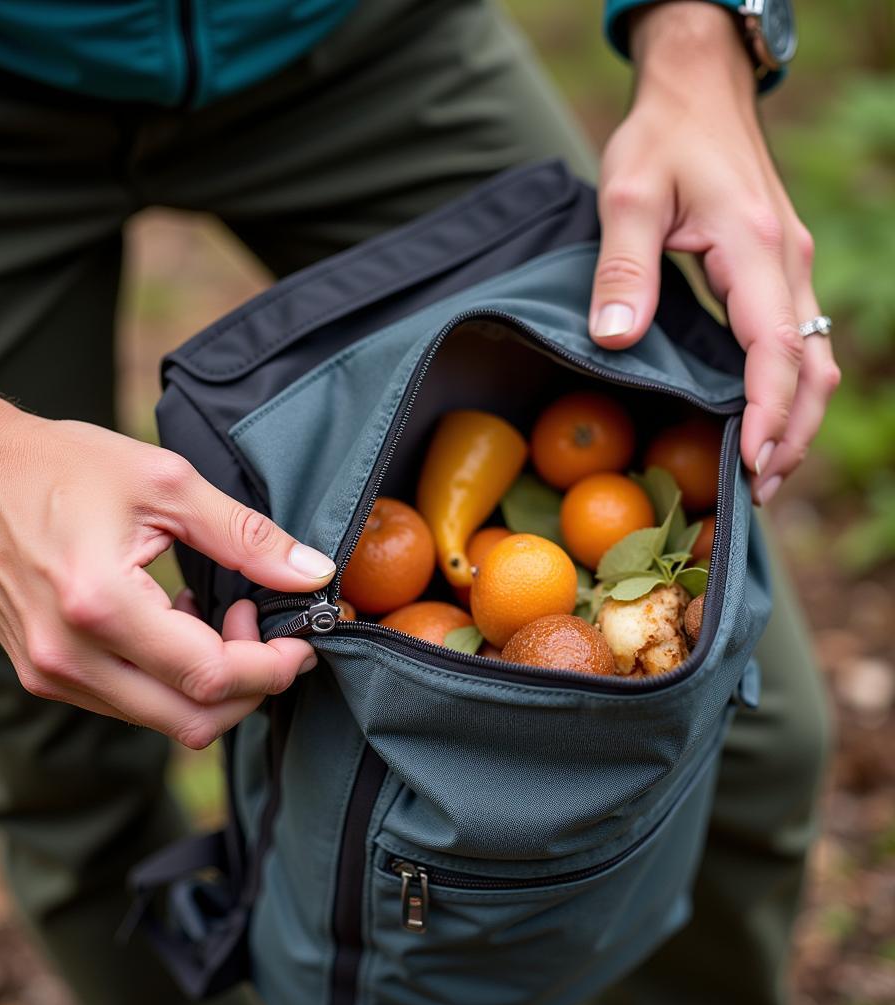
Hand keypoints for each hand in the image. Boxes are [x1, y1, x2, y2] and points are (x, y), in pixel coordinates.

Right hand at [0, 398, 335, 747]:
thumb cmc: (59, 466)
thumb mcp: (166, 484)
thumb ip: (247, 537)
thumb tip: (313, 573)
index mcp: (100, 605)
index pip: (211, 676)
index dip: (272, 668)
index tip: (300, 640)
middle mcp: (68, 657)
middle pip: (192, 719)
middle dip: (251, 685)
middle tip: (262, 623)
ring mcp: (50, 674)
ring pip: (163, 720)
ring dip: (211, 682)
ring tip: (216, 613)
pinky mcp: (43, 674)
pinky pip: (130, 704)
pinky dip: (171, 679)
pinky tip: (175, 621)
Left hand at [588, 1, 839, 503]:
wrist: (698, 90)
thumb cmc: (662, 136)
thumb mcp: (628, 193)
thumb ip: (623, 268)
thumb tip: (614, 342)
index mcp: (756, 246)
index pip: (776, 347)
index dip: (769, 411)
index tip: (751, 463)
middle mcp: (789, 261)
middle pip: (813, 366)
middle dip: (792, 432)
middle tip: (756, 490)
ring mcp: (790, 266)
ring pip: (815, 357)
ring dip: (796, 417)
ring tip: (762, 471)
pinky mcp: (778, 270)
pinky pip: (797, 340)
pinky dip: (787, 389)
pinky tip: (759, 419)